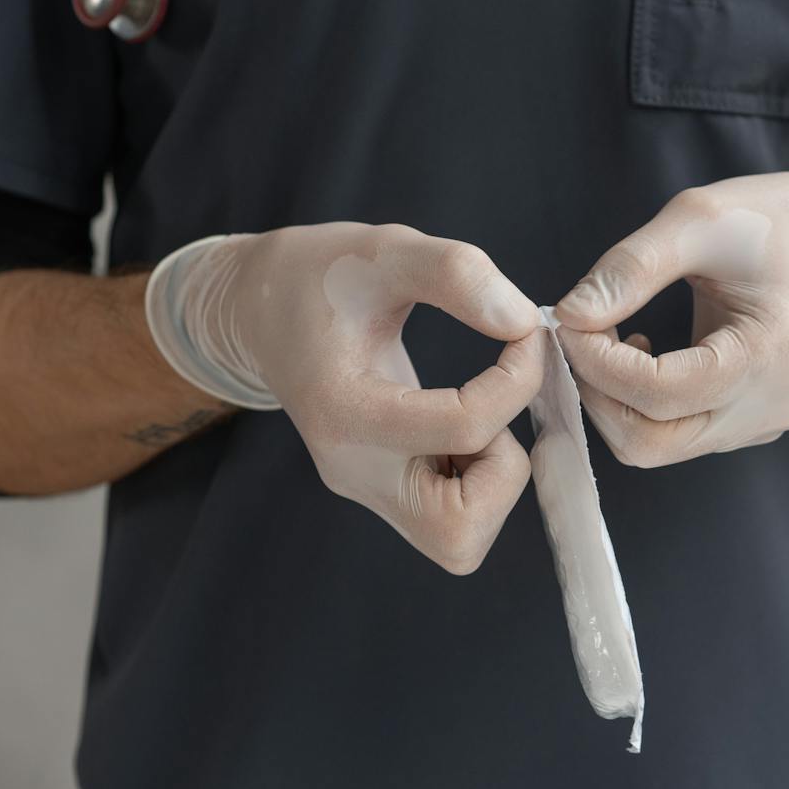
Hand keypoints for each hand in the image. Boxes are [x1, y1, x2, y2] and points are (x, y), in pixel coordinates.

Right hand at [146, 223, 545, 572]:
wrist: (264, 308)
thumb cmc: (321, 274)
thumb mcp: (385, 249)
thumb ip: (455, 274)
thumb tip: (522, 322)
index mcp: (346, 410)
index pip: (463, 427)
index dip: (518, 379)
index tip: (523, 332)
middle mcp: (353, 469)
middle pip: (457, 533)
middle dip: (502, 469)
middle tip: (493, 405)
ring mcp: (365, 488)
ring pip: (459, 539)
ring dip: (492, 480)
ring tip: (476, 411)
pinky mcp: (381, 490)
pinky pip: (451, 519)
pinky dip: (478, 480)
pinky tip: (462, 421)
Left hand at [552, 152, 788, 467]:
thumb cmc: (775, 220)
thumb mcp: (699, 220)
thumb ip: (630, 269)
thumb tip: (569, 316)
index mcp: (773, 352)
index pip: (660, 393)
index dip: (598, 363)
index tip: (568, 320)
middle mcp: (774, 404)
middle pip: (651, 442)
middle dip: (598, 392)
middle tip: (579, 335)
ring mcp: (765, 423)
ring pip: (659, 446)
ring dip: (615, 399)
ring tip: (612, 337)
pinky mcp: (752, 426)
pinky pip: (678, 436)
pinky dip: (641, 404)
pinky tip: (644, 354)